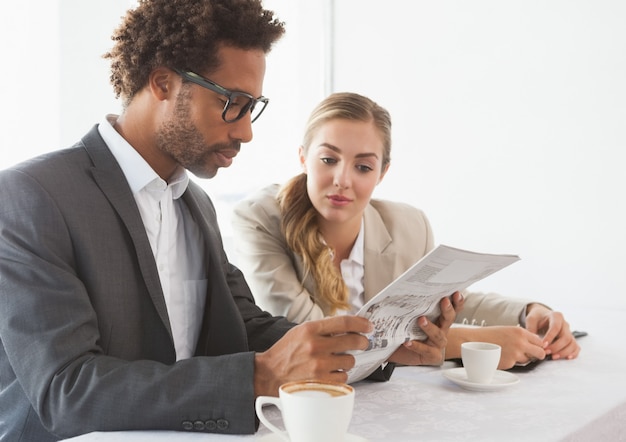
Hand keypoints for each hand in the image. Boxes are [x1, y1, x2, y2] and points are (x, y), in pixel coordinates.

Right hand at [254, 316, 371, 396]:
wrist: (269, 374)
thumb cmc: (286, 352)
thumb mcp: (300, 331)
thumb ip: (323, 328)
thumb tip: (348, 326)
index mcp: (310, 330)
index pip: (344, 323)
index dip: (361, 324)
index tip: (368, 326)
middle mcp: (315, 346)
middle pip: (353, 341)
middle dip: (362, 342)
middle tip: (362, 343)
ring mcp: (319, 365)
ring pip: (350, 360)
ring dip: (347, 360)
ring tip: (336, 360)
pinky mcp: (321, 382)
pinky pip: (343, 376)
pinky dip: (340, 374)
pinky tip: (330, 372)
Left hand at [388, 293, 460, 365]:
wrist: (400, 350)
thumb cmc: (407, 330)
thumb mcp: (410, 316)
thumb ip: (411, 305)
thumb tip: (401, 291)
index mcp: (440, 319)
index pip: (452, 309)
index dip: (457, 302)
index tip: (456, 293)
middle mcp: (442, 330)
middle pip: (449, 319)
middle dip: (448, 309)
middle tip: (444, 301)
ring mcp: (438, 344)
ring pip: (438, 335)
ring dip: (430, 327)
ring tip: (421, 320)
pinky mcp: (432, 356)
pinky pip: (426, 350)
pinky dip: (417, 346)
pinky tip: (408, 342)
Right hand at [450, 326, 546, 368]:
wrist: (473, 341)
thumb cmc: (489, 335)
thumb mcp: (507, 330)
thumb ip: (521, 336)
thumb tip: (534, 344)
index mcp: (520, 332)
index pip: (540, 341)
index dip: (537, 345)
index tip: (534, 348)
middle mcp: (521, 342)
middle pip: (541, 353)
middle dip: (538, 355)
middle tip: (531, 356)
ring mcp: (516, 354)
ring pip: (528, 360)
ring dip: (522, 359)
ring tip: (508, 353)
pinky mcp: (510, 363)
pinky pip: (516, 364)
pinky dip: (510, 362)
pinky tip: (501, 356)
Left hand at [525, 303, 580, 360]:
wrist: (542, 316)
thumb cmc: (537, 318)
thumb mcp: (531, 319)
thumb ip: (531, 329)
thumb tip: (533, 342)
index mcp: (556, 316)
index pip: (555, 327)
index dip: (550, 337)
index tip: (543, 345)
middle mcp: (565, 324)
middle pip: (566, 337)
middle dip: (556, 347)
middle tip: (546, 352)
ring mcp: (569, 332)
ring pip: (572, 343)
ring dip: (564, 352)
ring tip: (553, 357)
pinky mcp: (571, 339)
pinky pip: (576, 347)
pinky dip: (573, 353)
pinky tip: (566, 358)